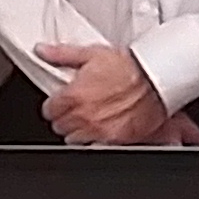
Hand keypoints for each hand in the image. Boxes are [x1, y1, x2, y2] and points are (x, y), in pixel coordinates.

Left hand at [30, 41, 177, 147]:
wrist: (157, 78)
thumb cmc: (128, 65)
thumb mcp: (92, 54)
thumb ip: (62, 54)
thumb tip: (42, 50)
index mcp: (73, 96)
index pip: (49, 110)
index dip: (54, 105)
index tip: (61, 102)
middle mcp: (83, 116)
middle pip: (60, 126)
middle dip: (66, 117)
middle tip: (77, 108)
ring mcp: (98, 131)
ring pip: (74, 140)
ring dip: (79, 131)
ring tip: (91, 119)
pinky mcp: (115, 140)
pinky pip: (95, 147)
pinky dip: (96, 140)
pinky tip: (102, 129)